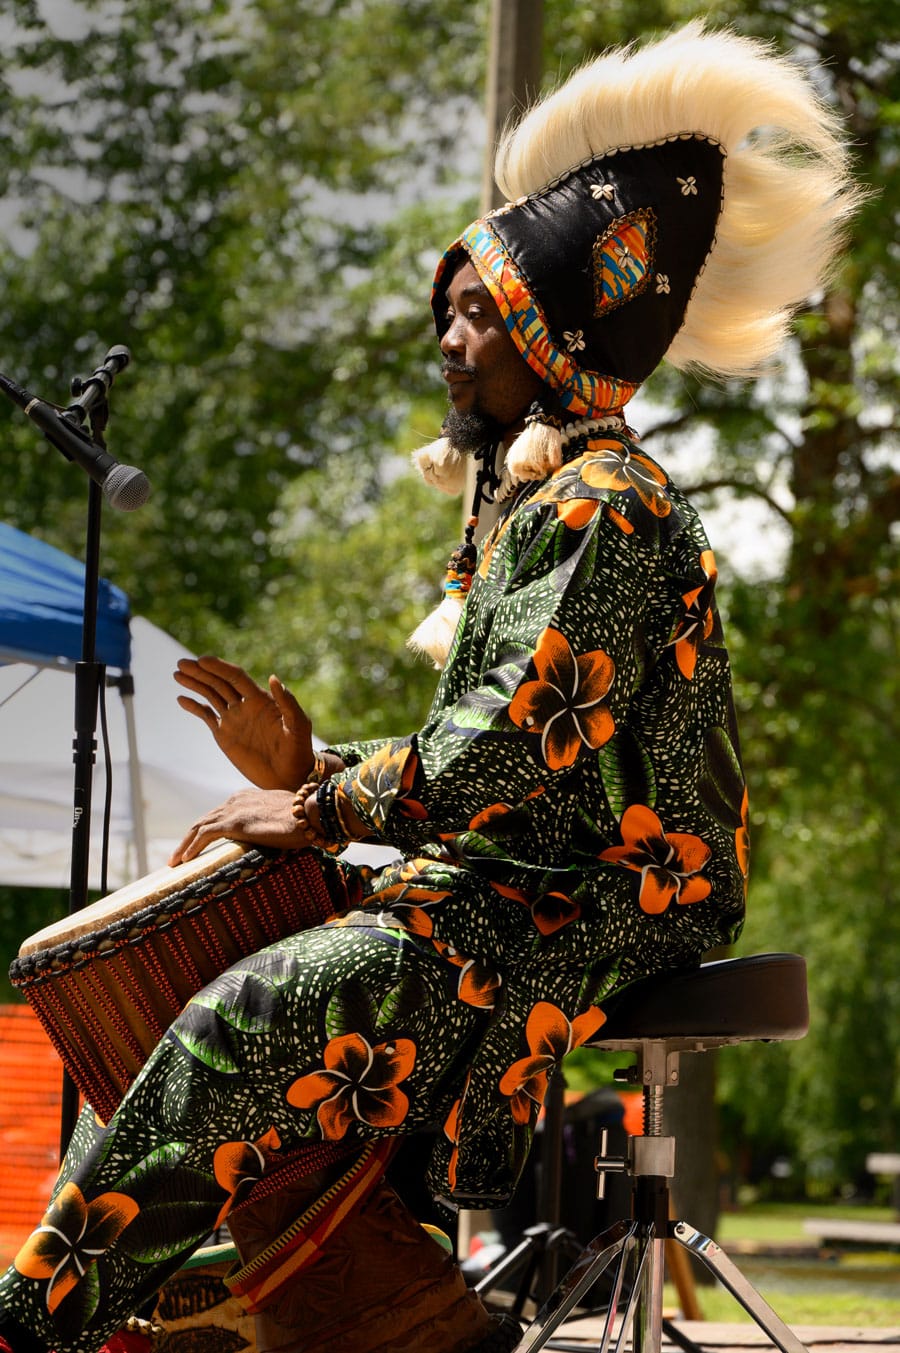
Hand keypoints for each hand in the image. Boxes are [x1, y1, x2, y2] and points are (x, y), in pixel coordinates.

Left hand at [169, 788, 317, 863]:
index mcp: (248, 796)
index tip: (200, 842)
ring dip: (185, 844)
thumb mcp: (284, 817)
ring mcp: (233, 810)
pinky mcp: (233, 823)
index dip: (208, 828)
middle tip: (180, 855)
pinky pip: (204, 836)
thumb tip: (278, 835)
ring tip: (176, 860)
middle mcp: (237, 799)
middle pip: (205, 819)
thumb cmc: (306, 818)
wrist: (311, 813)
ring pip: (199, 826)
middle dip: (190, 837)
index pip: (221, 812)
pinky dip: (191, 847)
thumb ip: (273, 823)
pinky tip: (184, 860)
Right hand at [174, 656, 313, 789]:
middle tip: (181, 663)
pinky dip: (194, 707)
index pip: (236, 677)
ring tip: (177, 673)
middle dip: (201, 672)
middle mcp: (245, 705)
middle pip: (219, 682)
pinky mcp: (225, 735)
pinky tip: (181, 699)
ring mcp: (233, 719)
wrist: (289, 776)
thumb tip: (274, 678)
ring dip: (194, 684)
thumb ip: (287, 703)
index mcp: (260, 699)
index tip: (203, 661)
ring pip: (210, 695)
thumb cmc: (298, 750)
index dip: (220, 667)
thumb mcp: (298, 726)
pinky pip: (207, 716)